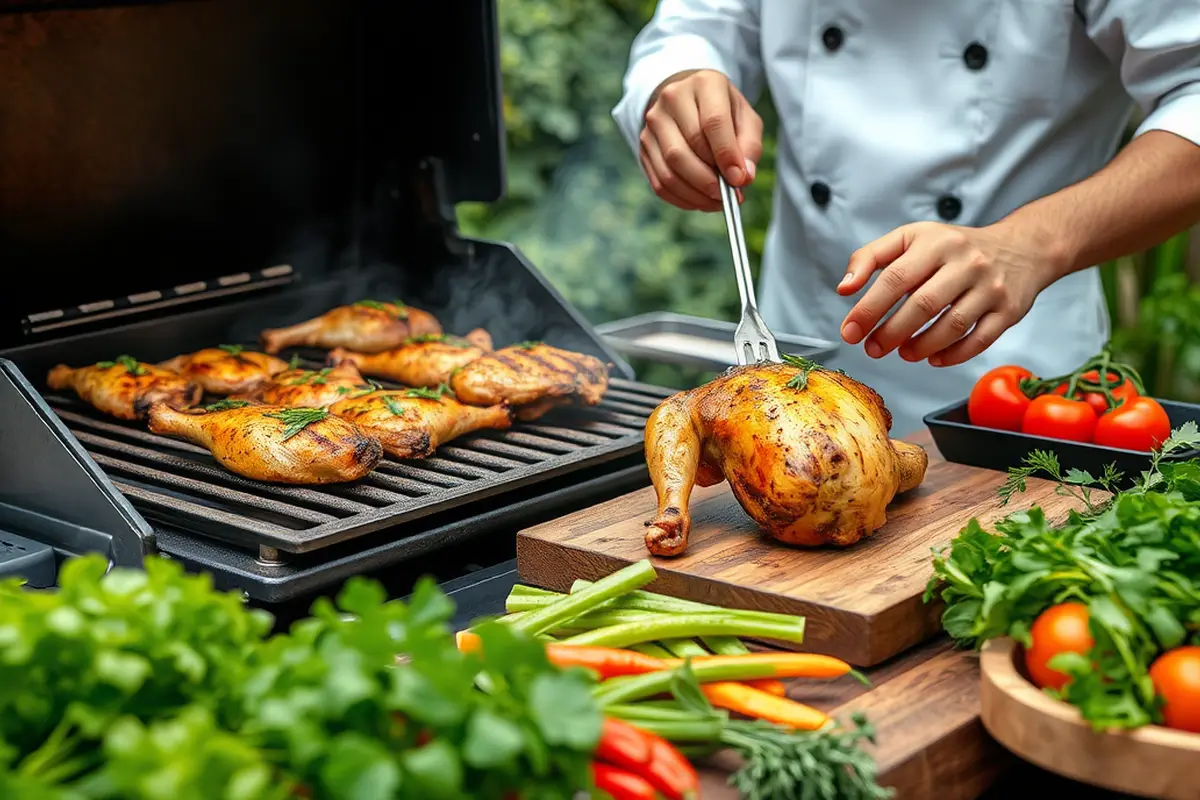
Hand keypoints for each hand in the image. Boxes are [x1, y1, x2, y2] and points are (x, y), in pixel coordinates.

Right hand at [640, 69, 762, 210]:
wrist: (688, 98)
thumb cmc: (722, 110)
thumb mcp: (745, 119)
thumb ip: (749, 146)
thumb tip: (742, 178)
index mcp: (704, 84)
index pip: (713, 122)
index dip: (726, 155)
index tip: (738, 180)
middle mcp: (672, 99)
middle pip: (685, 150)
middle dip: (709, 181)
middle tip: (728, 196)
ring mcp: (653, 122)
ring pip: (670, 169)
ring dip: (695, 193)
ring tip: (716, 200)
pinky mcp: (643, 145)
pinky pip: (660, 182)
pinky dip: (682, 198)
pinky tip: (700, 200)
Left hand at [837, 221, 1064, 366]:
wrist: (1021, 247)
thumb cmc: (953, 247)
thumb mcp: (911, 238)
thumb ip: (871, 258)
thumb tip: (844, 289)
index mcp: (935, 242)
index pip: (895, 278)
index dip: (868, 308)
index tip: (850, 331)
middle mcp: (966, 262)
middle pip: (923, 305)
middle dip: (891, 333)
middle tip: (872, 349)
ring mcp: (991, 287)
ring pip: (952, 326)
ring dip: (920, 346)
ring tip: (902, 353)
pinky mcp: (1009, 310)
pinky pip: (979, 340)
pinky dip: (952, 355)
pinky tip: (932, 358)